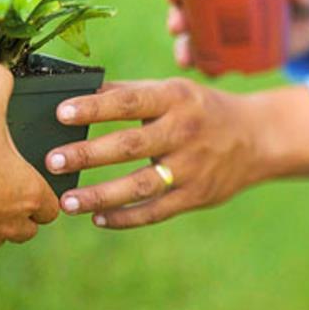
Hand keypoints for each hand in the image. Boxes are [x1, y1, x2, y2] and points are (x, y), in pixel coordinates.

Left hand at [45, 79, 308, 228]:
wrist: (255, 137)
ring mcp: (192, 168)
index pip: (128, 102)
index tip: (61, 113)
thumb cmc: (199, 108)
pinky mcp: (196, 196)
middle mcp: (184, 132)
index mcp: (174, 98)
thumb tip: (80, 92)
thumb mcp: (171, 90)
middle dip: (88, 154)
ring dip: (101, 195)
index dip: (94, 107)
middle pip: (130, 146)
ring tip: (66, 202)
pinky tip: (97, 219)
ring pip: (140, 185)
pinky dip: (126, 218)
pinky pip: (156, 211)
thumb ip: (129, 93)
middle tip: (53, 161)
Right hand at [166, 0, 308, 67]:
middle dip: (177, 19)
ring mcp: (225, 30)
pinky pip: (214, 62)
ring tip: (185, 59)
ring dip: (184, 49)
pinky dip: (208, 68)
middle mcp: (218, 2)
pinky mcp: (237, 52)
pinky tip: (208, 73)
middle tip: (177, 26)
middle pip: (186, 11)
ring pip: (194, 39)